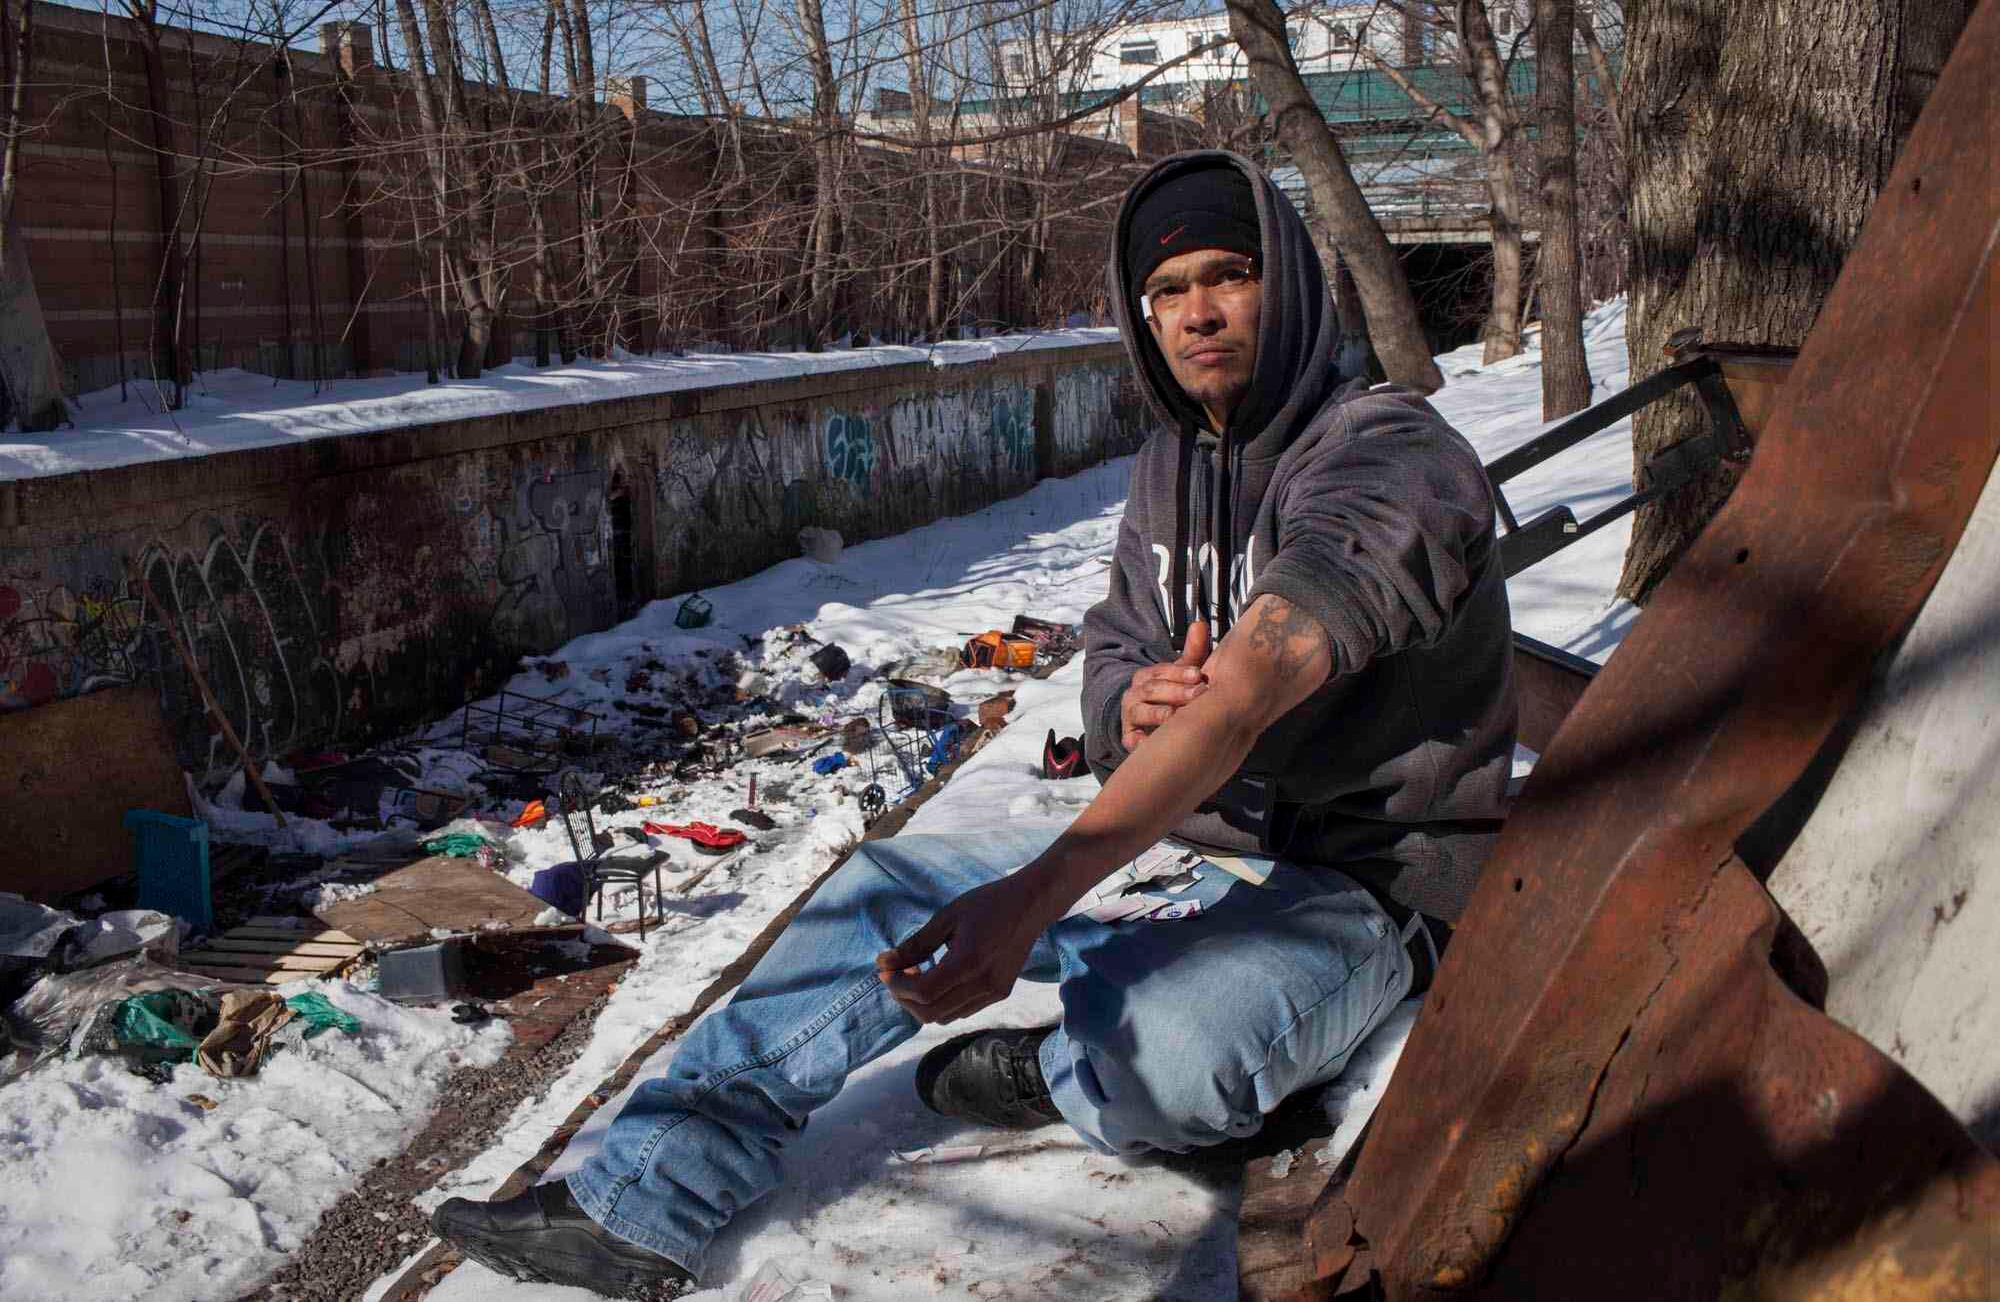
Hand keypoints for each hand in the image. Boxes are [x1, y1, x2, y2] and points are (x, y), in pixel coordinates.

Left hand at [875, 874, 1050, 1024]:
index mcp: (968, 962)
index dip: (897, 986)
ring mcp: (994, 993)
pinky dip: (942, 1002)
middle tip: (898, 973)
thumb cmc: (987, 903)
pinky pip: (962, 1011)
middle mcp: (983, 985)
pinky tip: (939, 977)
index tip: (885, 971)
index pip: (923, 992)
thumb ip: (915, 944)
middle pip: (930, 1013)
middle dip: (905, 998)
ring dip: (923, 1003)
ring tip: (919, 973)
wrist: (1031, 905)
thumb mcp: (946, 917)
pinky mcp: (1000, 994)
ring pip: (945, 1017)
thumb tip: (884, 963)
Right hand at [1119, 620, 1211, 750]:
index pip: (1161, 671)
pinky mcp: (1129, 739)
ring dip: (1158, 713)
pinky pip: (1131, 741)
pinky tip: (1150, 743)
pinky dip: (1139, 743)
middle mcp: (1134, 694)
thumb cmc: (1172, 696)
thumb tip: (1199, 622)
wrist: (1150, 726)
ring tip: (1174, 716)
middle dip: (1176, 691)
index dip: (1179, 672)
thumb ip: (1193, 651)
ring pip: (1141, 712)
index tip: (1199, 674)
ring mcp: (1130, 716)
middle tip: (1199, 693)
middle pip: (1153, 690)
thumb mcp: (1182, 675)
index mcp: (1147, 676)